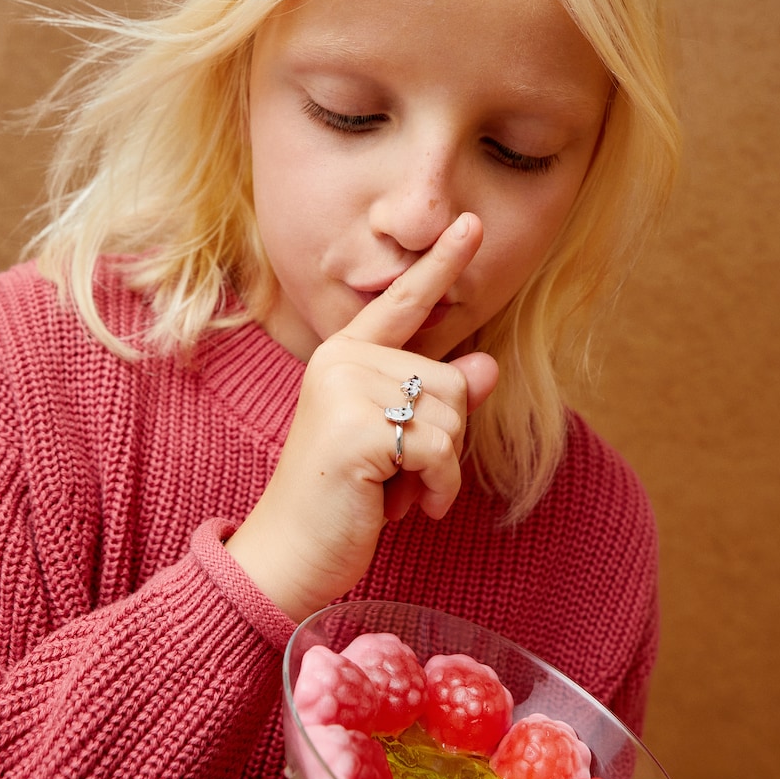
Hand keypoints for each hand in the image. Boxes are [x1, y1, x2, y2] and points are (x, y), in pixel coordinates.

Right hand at [225, 213, 498, 620]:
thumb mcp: (398, 443)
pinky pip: (440, 449)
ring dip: (441, 469)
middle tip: (397, 474)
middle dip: (443, 440)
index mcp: (345, 355)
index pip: (402, 303)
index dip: (441, 263)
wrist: (291, 556)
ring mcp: (345, 390)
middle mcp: (341, 360)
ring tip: (396, 489)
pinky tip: (404, 506)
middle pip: (449, 381)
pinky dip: (437, 487)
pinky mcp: (356, 427)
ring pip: (450, 415)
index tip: (471, 222)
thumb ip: (439, 401)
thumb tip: (488, 363)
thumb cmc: (345, 499)